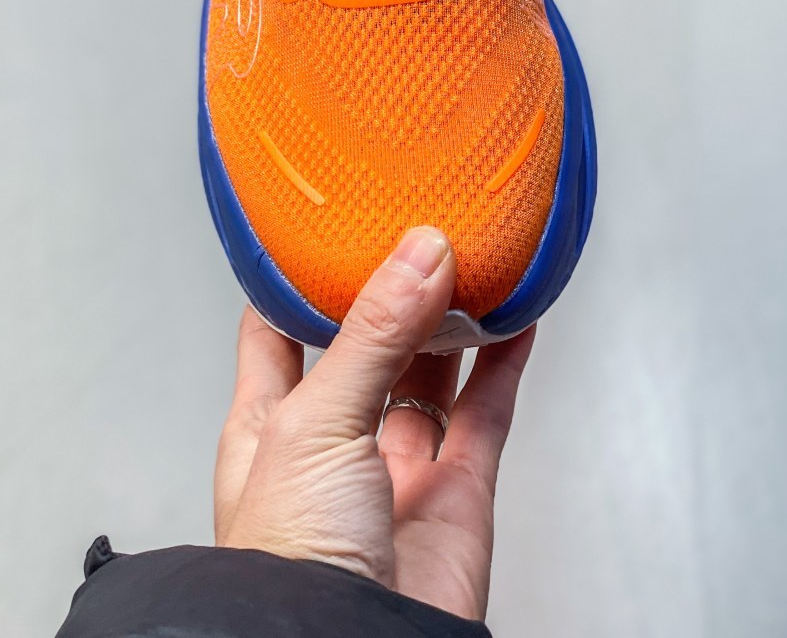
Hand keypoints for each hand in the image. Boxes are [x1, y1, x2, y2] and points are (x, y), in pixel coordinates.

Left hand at [213, 228, 535, 621]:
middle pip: (367, 344)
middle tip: (418, 228)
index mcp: (270, 424)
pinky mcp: (457, 495)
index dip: (299, 279)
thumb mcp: (316, 422)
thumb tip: (419, 255)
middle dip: (391, 291)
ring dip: (451, 319)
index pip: (277, 332)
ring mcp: (397, 469)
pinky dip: (505, 363)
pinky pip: (487, 414)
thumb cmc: (289, 563)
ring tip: (470, 257)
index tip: (328, 222)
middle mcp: (333, 442)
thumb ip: (372, 335)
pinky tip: (517, 318)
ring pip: (431, 374)